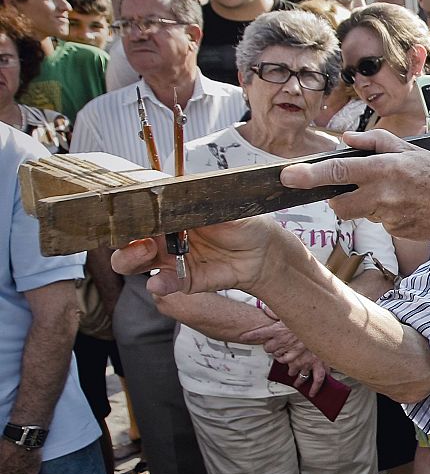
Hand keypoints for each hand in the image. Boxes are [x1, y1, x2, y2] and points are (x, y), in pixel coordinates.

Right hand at [111, 214, 287, 297]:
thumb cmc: (242, 221)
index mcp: (167, 212)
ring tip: (147, 251)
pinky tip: (160, 282)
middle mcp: (161, 234)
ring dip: (131, 258)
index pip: (134, 210)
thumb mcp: (223, 202)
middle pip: (123, 237)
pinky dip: (158, 284)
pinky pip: (162, 283)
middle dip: (122, 236)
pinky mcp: (180, 279)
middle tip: (139, 233)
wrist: (262, 251)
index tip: (123, 209)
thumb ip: (197, 198)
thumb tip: (177, 189)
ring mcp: (168, 258)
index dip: (124, 211)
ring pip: (131, 261)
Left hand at [282, 130, 429, 243]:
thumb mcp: (411, 150)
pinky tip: (407, 208)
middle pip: (339, 204)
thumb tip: (345, 141)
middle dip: (338, 199)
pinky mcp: (395, 232)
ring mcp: (388, 216)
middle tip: (354, 190)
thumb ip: (376, 143)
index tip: (286, 176)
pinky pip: (379, 223)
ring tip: (396, 196)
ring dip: (367, 205)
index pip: (338, 172)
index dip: (308, 175)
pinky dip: (387, 215)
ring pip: (360, 213)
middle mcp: (383, 194)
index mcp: (385, 169)